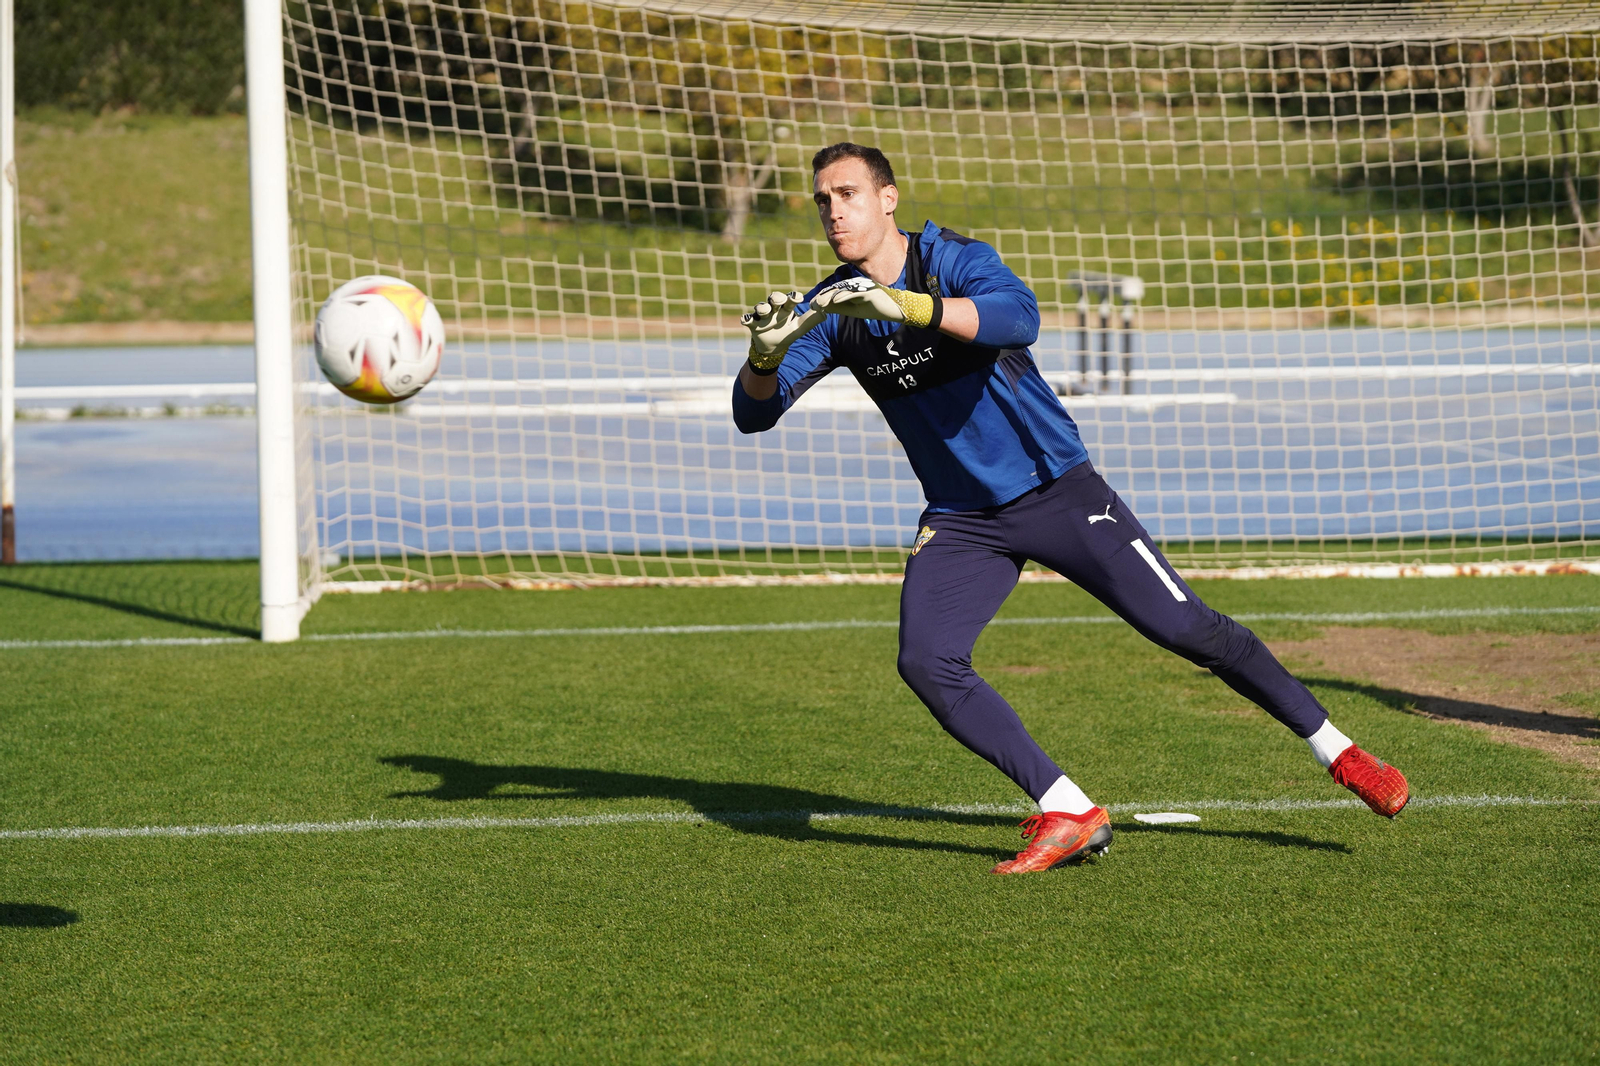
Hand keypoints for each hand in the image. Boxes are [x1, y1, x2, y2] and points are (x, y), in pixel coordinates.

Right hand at [741, 290, 825, 372]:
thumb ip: (811, 320)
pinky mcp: (752, 323)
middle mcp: (774, 309)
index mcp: (786, 308)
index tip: (798, 298)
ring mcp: (762, 315)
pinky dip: (746, 319)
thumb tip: (825, 312)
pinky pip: (747, 319)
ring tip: (764, 310)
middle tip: (779, 300)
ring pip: (761, 307)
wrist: (773, 347)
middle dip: (776, 297)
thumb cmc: (787, 333)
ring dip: (762, 307)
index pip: (790, 299)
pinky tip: (746, 320)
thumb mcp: (799, 328)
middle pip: (774, 298)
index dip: (793, 297)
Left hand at [811, 276, 935, 327]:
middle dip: (823, 297)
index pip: (834, 292)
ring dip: (830, 296)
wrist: (896, 311)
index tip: (811, 305)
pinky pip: (855, 292)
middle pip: (836, 289)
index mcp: (852, 289)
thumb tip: (824, 307)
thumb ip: (840, 307)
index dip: (823, 297)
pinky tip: (835, 301)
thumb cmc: (875, 309)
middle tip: (812, 304)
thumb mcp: (854, 310)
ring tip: (820, 303)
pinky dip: (845, 296)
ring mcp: (863, 286)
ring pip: (843, 290)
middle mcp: (856, 285)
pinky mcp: (870, 290)